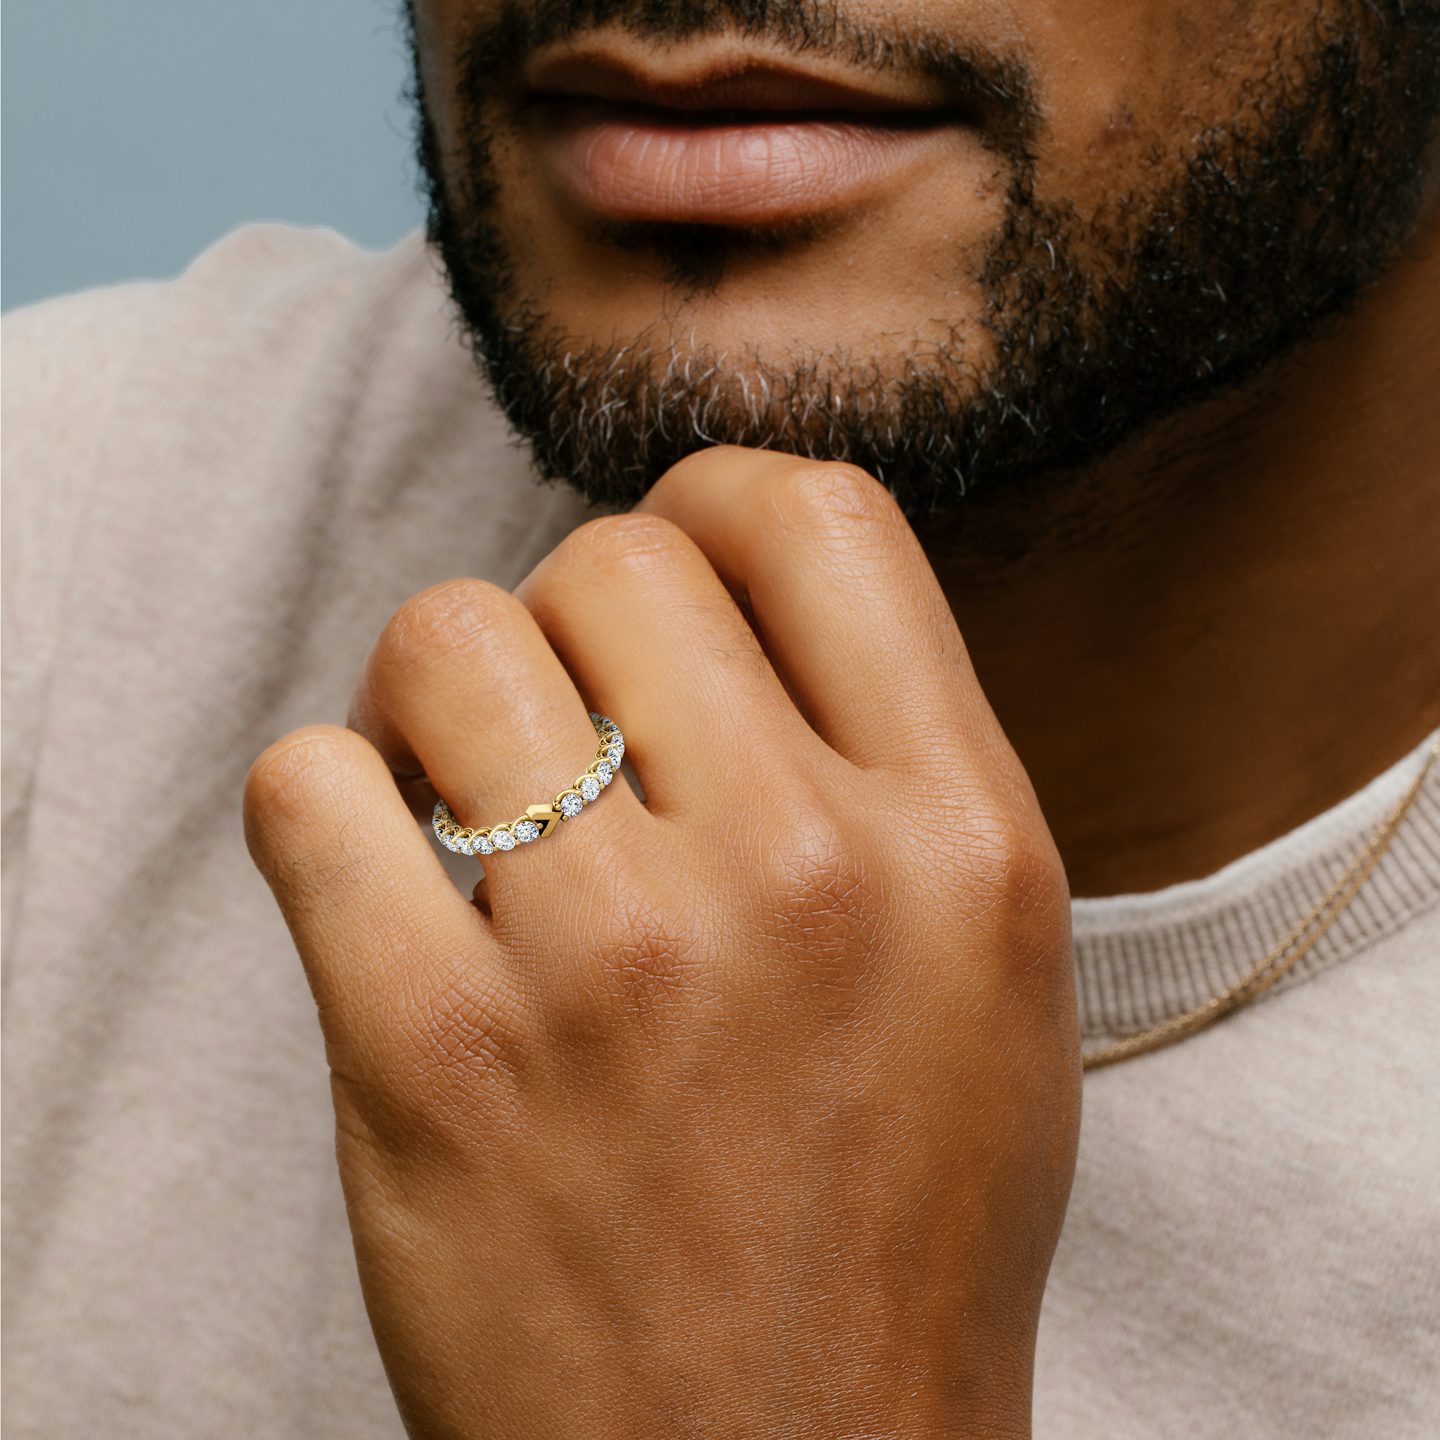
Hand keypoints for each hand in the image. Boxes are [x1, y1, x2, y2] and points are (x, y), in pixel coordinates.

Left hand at [244, 446, 1080, 1439]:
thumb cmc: (899, 1226)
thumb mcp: (991, 972)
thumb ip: (887, 762)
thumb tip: (732, 600)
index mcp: (962, 841)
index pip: (819, 518)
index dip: (715, 507)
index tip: (668, 576)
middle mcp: (801, 874)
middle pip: (611, 558)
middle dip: (568, 618)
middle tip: (565, 726)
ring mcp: (611, 962)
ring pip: (446, 640)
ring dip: (436, 700)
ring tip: (465, 799)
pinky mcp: (429, 1058)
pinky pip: (311, 788)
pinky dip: (329, 805)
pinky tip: (384, 880)